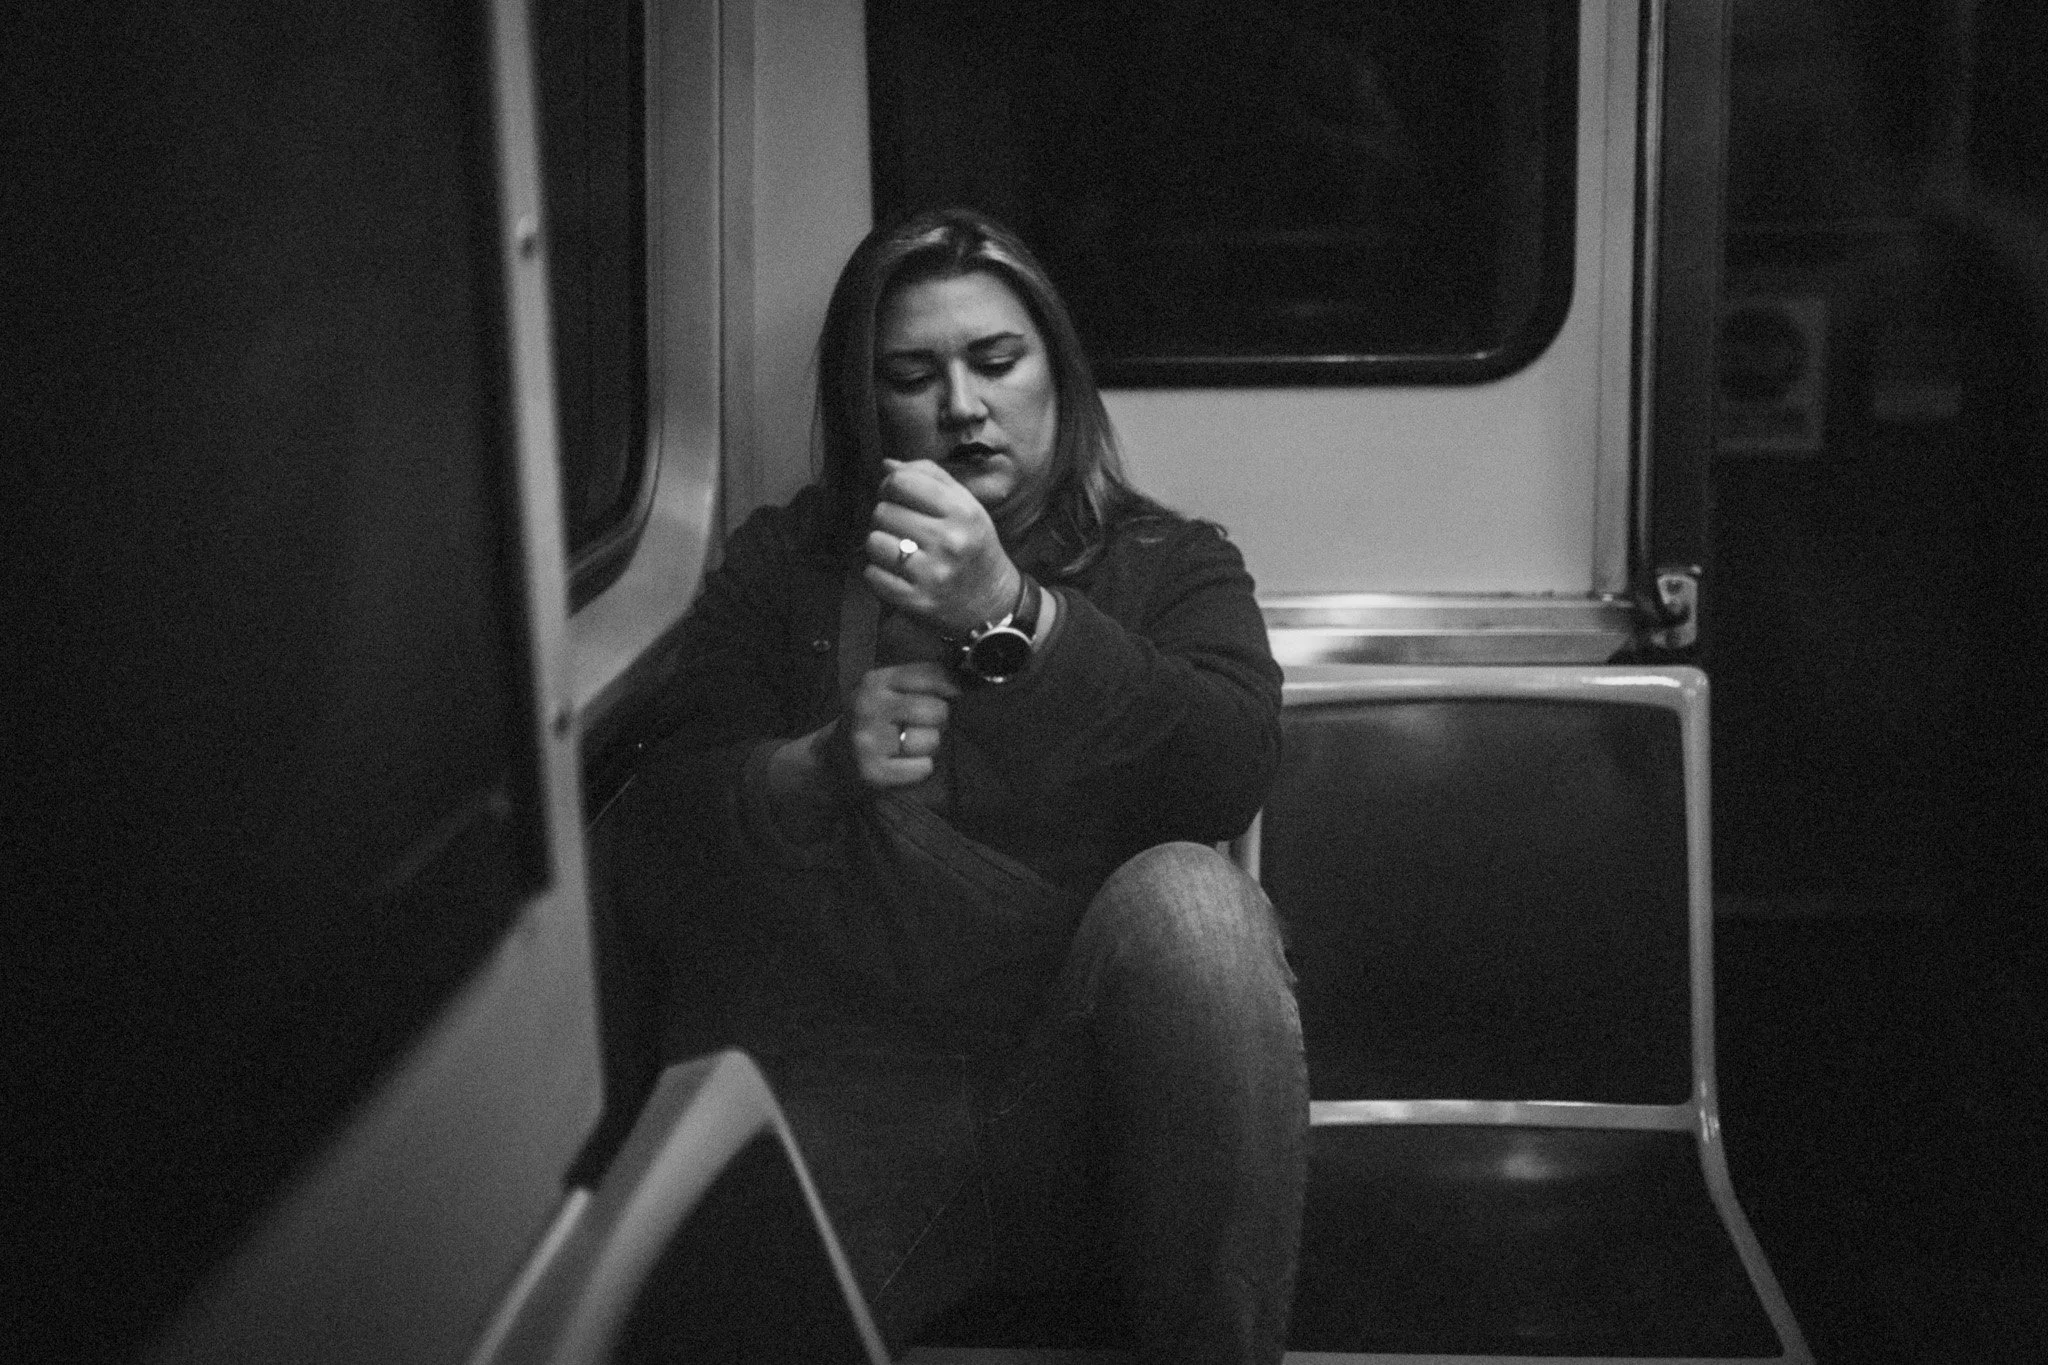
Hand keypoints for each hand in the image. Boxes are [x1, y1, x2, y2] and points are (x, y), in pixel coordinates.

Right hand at [843, 660, 960, 788]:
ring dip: (928, 747)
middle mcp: (869, 706)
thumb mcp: (886, 691)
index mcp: (875, 681)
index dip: (950, 687)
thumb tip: (963, 681)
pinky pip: (924, 767)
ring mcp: (869, 740)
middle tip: (919, 727)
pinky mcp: (874, 772)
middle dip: (938, 720)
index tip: (952, 695)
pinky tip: (902, 765)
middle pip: (937, 710)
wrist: (830, 762)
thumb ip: (922, 680)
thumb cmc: (870, 722)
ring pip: (932, 740)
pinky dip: (919, 769)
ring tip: (907, 747)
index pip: (932, 674)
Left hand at [864, 459, 1021, 635]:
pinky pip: (873, 576)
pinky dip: (878, 573)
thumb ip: (929, 477)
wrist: (992, 603)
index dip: (891, 486)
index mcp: (962, 511)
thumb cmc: (972, 545)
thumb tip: (886, 465)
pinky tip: (896, 573)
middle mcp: (949, 541)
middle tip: (901, 529)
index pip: (902, 482)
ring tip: (898, 551)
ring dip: (880, 546)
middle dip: (886, 518)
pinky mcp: (918, 601)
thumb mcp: (965, 505)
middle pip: (883, 511)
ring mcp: (933, 574)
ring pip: (873, 542)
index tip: (898, 498)